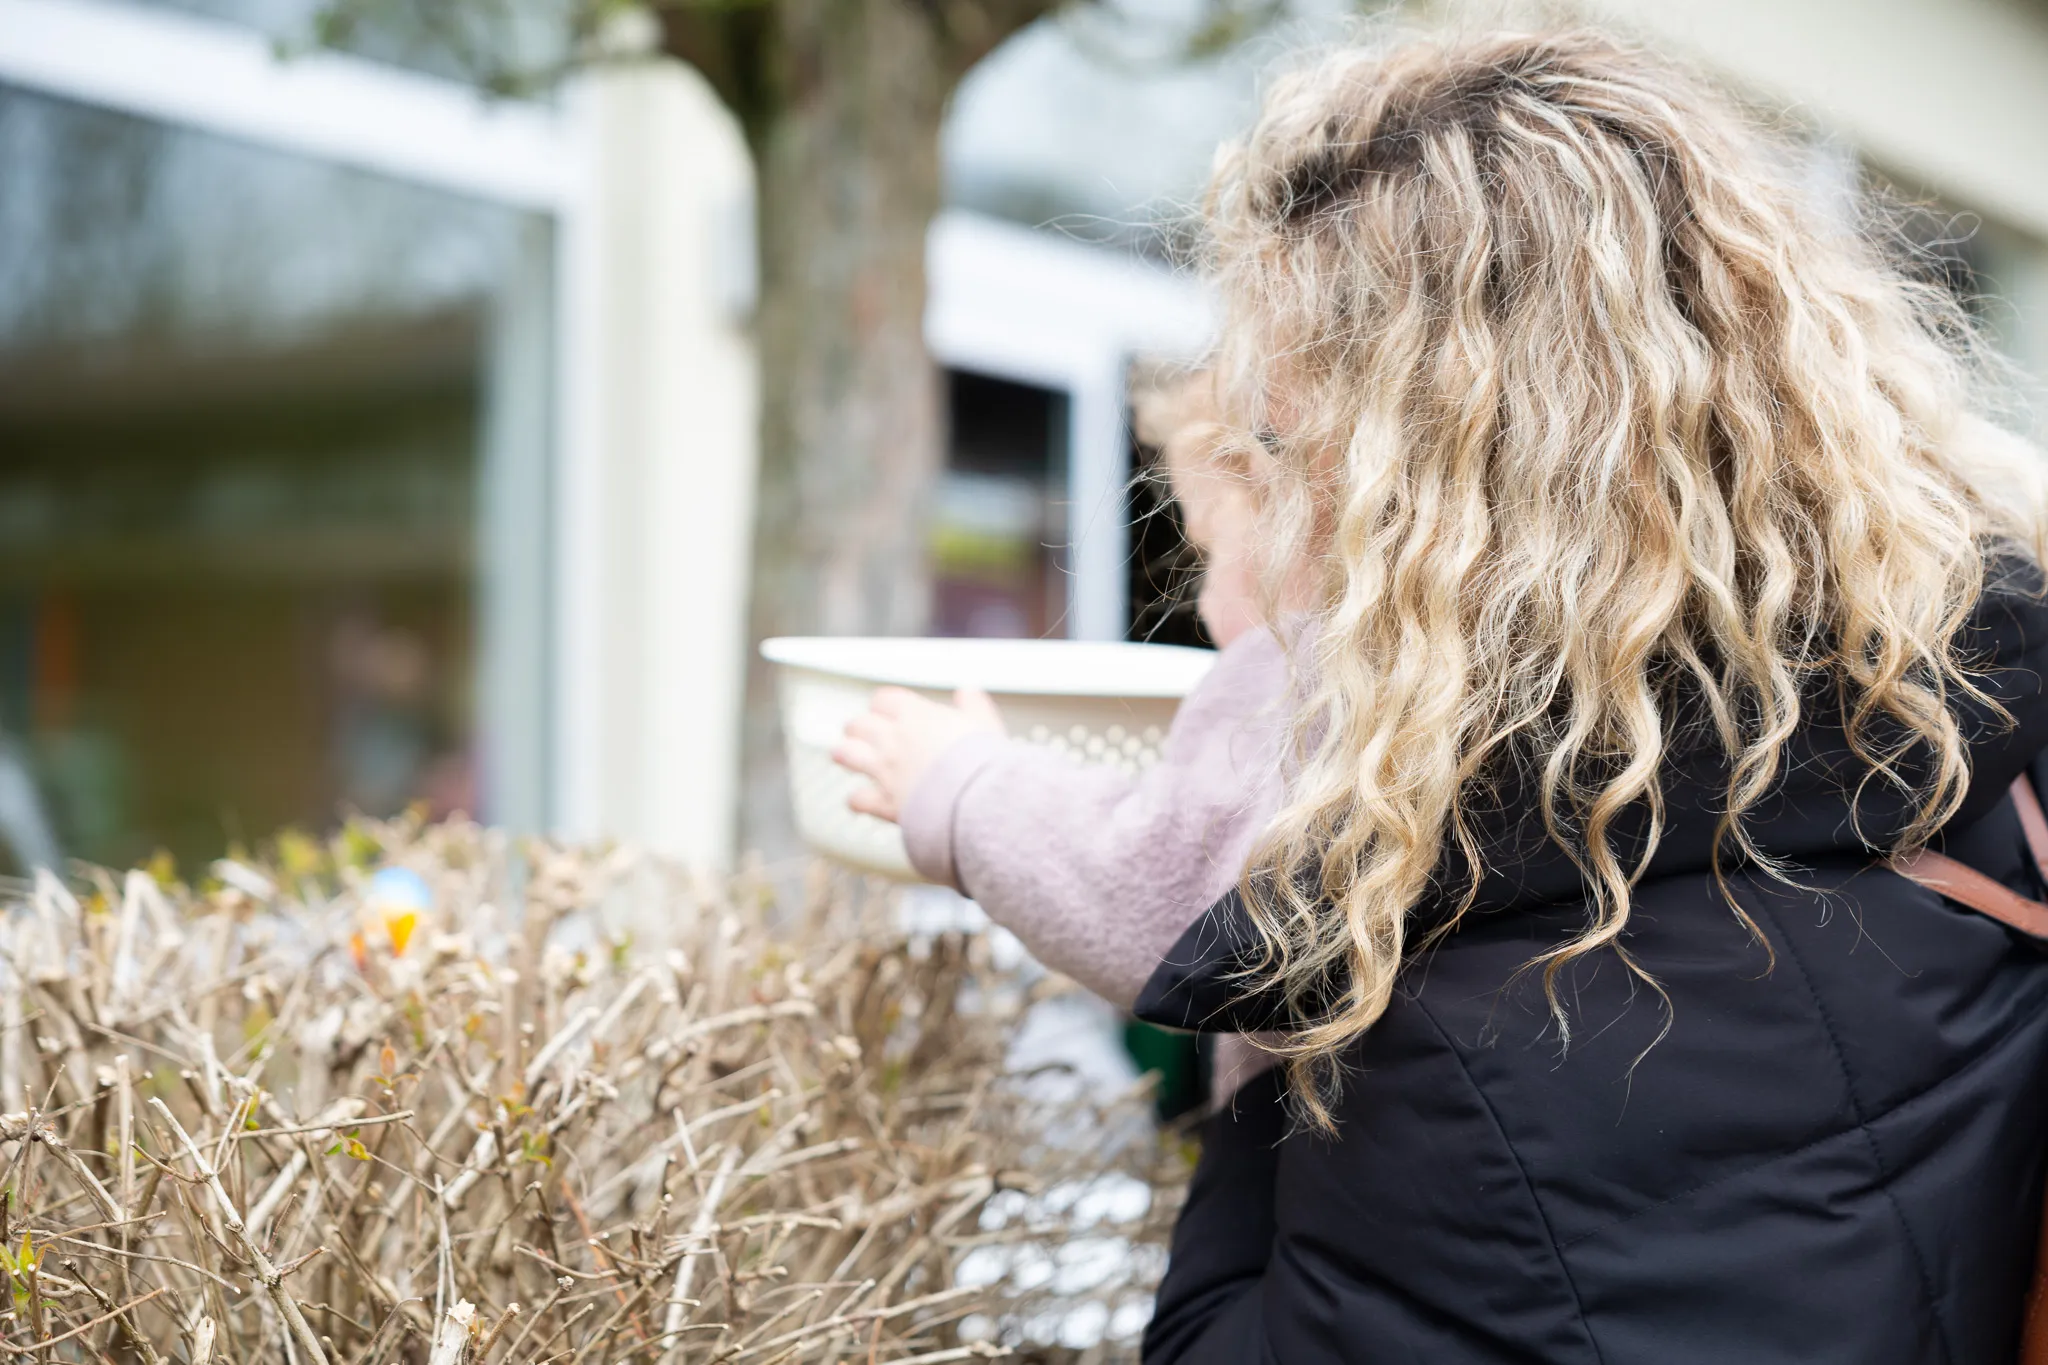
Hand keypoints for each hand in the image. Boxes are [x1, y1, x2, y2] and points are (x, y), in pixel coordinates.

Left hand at [832, 687, 1005, 822]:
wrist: (974, 797)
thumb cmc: (980, 760)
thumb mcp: (983, 722)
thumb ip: (972, 704)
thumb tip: (968, 692)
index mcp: (916, 716)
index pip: (884, 700)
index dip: (883, 705)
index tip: (885, 709)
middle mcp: (893, 739)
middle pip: (859, 725)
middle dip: (858, 728)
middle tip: (858, 731)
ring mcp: (884, 770)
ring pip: (848, 755)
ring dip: (844, 754)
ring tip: (840, 754)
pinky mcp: (884, 801)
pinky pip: (858, 798)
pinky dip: (856, 800)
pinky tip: (857, 800)